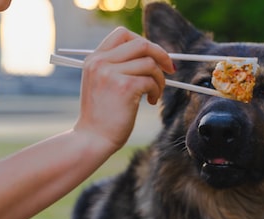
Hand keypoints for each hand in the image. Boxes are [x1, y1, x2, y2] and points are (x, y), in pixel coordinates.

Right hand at [74, 27, 174, 152]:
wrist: (93, 139)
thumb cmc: (103, 116)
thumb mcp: (103, 84)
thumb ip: (119, 67)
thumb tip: (154, 56)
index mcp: (94, 59)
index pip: (123, 34)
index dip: (145, 43)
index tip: (156, 57)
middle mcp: (100, 62)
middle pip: (141, 44)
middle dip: (161, 55)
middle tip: (170, 69)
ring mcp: (111, 73)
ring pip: (149, 63)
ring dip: (159, 79)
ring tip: (155, 94)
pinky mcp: (124, 87)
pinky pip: (151, 80)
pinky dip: (157, 90)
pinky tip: (151, 101)